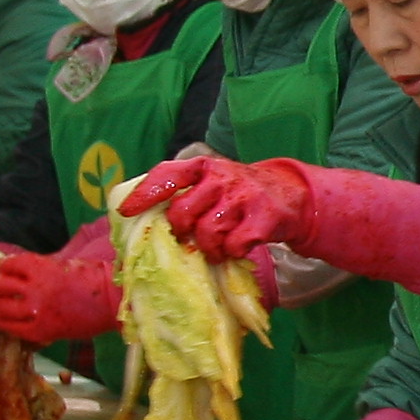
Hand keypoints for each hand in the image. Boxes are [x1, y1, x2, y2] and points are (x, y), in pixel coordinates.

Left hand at [0, 248, 121, 345]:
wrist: (115, 302)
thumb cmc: (95, 280)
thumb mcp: (65, 264)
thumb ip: (41, 267)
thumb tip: (19, 271)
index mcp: (41, 267)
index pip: (8, 264)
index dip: (1, 268)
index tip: (0, 272)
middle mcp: (35, 288)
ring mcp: (37, 310)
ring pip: (0, 308)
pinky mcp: (42, 330)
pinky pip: (11, 328)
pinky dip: (1, 324)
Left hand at [129, 153, 310, 258]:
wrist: (293, 194)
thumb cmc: (241, 193)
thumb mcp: (214, 182)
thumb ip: (186, 193)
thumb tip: (145, 220)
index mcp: (204, 167)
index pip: (167, 174)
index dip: (144, 193)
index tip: (126, 211)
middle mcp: (221, 178)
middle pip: (181, 212)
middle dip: (182, 231)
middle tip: (192, 237)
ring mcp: (243, 198)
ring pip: (205, 233)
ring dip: (208, 248)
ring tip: (217, 249)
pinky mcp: (263, 218)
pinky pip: (233, 245)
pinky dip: (232, 252)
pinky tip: (237, 248)